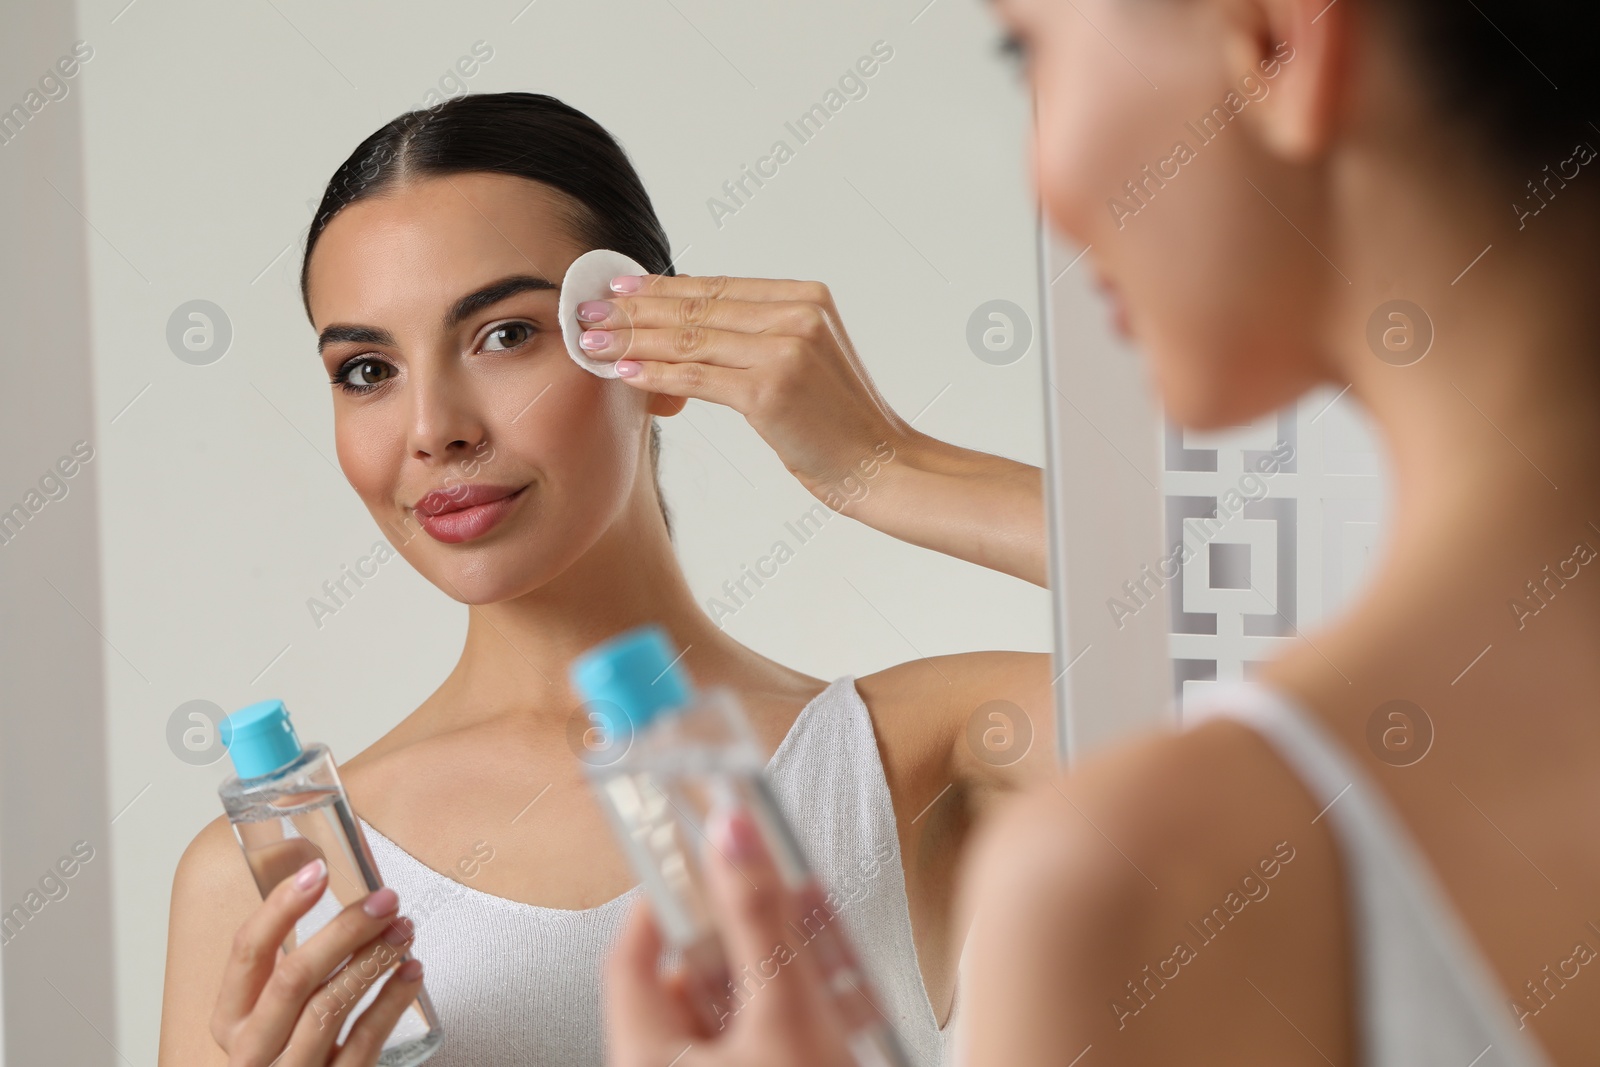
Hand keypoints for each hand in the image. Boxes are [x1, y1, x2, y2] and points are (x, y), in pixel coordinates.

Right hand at [209, 857, 424, 1065]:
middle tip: (384, 900)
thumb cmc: (288, 1048)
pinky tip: (411, 972)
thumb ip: (288, 961)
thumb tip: (319, 877)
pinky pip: (364, 1042)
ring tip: (403, 930)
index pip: (248, 951)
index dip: (282, 907)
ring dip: (373, 960)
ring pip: (329, 1008)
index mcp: (230, 1018)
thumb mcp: (271, 1011)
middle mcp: (252, 1049)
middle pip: (294, 977)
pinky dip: (392, 1001)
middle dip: (344, 931)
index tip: (318, 870)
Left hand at [577, 274, 913, 510]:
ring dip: (634, 339)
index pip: (720, 286)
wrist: (884, 466)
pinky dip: (656, 372)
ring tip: (591, 339)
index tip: (622, 286)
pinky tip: (624, 371)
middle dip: (636, 308)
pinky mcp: (770, 388)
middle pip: (699, 306)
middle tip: (588, 308)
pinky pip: (697, 376)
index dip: (665, 286)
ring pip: (690, 338)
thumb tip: (697, 330)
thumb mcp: (810, 362)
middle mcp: (797, 314)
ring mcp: (785, 349)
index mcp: (808, 297)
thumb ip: (765, 337)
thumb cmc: (844, 425)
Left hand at [604, 808, 855, 1066]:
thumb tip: (732, 837)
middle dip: (741, 935)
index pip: (629, 957)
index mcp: (643, 1057)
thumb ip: (759, 921)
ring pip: (731, 1013)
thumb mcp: (786, 1012)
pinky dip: (789, 1018)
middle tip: (776, 900)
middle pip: (689, 981)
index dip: (665, 901)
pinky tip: (837, 1001)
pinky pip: (758, 1045)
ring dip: (775, 972)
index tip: (699, 862)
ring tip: (820, 944)